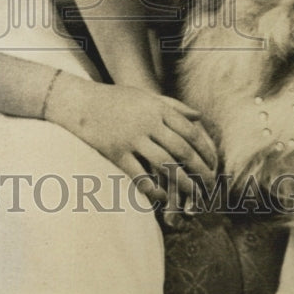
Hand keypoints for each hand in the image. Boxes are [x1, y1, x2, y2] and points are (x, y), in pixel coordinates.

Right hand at [45, 75, 218, 206]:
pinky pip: (139, 175)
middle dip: (200, 169)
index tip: (214, 164)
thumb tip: (199, 117)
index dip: (205, 150)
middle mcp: (147, 123)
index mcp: (157, 108)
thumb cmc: (114, 99)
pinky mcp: (116, 153)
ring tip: (194, 195)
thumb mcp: (145, 96)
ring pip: (165, 165)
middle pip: (182, 150)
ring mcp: (131, 138)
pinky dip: (154, 189)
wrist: (79, 101)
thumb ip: (173, 106)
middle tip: (210, 184)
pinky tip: (163, 197)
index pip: (190, 131)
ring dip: (183, 182)